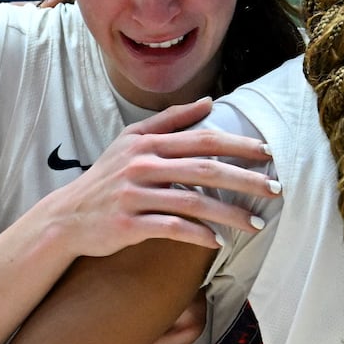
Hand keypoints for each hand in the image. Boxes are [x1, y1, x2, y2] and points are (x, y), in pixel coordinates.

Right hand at [31, 97, 275, 257]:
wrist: (67, 217)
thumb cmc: (105, 177)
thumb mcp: (130, 140)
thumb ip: (169, 120)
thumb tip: (209, 101)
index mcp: (147, 143)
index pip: (202, 139)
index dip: (237, 145)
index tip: (268, 153)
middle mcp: (142, 165)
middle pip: (205, 168)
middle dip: (245, 179)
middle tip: (277, 189)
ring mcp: (135, 195)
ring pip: (193, 201)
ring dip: (230, 214)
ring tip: (256, 224)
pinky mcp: (129, 224)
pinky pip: (172, 228)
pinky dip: (199, 235)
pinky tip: (218, 242)